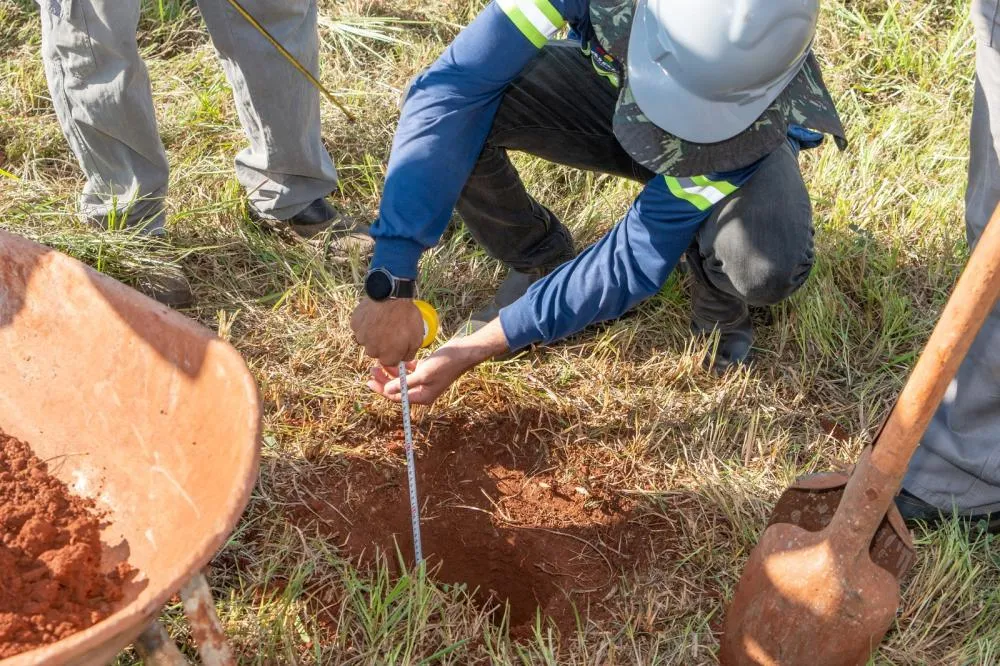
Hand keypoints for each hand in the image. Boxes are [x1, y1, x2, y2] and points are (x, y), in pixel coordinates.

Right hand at [350, 298, 423, 365]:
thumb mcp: (417, 338)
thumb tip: (403, 359)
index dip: (394, 351)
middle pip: (376, 352)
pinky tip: (374, 314)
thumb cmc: (407, 317)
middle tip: (390, 329)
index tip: (397, 342)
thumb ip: (409, 354)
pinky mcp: (354, 324)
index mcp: (387, 357)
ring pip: (366, 339)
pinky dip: (365, 323)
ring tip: (382, 320)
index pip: (389, 361)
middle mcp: (372, 351)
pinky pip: (359, 327)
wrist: (392, 295)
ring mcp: (361, 337)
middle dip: (382, 344)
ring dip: (372, 333)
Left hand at [367, 319, 510, 404]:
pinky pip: (410, 371)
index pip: (397, 397)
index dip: (382, 390)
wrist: (463, 352)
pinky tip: (395, 360)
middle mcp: (422, 391)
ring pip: (403, 379)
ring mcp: (424, 380)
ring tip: (379, 363)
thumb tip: (386, 391)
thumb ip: (404, 383)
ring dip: (391, 372)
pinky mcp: (426, 370)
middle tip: (372, 370)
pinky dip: (402, 367)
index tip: (369, 382)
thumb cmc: (445, 363)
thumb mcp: (423, 374)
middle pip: (398, 389)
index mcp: (422, 396)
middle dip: (384, 380)